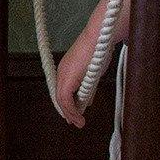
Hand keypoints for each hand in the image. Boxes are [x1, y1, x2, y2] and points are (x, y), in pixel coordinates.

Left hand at [52, 0, 117, 126]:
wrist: (100, 36)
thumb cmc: (98, 50)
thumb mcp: (93, 73)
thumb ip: (88, 87)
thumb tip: (87, 101)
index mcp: (66, 69)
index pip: (62, 91)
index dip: (66, 105)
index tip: (73, 115)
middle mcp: (61, 72)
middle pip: (59, 97)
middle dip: (67, 112)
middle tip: (75, 122)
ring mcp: (63, 74)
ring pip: (61, 100)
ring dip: (70, 113)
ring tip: (78, 123)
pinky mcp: (67, 77)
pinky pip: (65, 98)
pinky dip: (71, 110)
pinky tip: (79, 117)